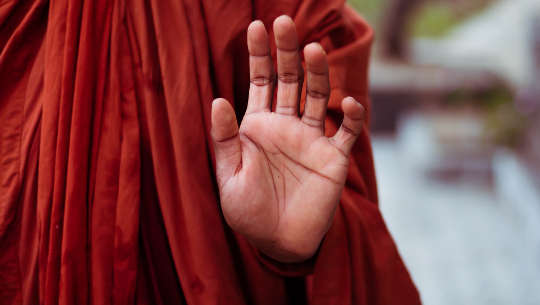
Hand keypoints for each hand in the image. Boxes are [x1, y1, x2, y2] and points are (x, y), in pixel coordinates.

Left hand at [211, 16, 364, 261]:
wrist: (278, 243)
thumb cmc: (248, 212)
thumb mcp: (228, 176)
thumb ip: (226, 139)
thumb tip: (217, 99)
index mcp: (258, 127)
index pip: (260, 82)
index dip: (258, 55)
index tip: (257, 26)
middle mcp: (286, 126)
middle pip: (290, 80)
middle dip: (287, 52)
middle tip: (285, 23)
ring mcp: (312, 140)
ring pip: (318, 97)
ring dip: (318, 74)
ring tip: (312, 50)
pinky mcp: (334, 159)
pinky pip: (347, 132)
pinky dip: (351, 116)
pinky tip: (348, 103)